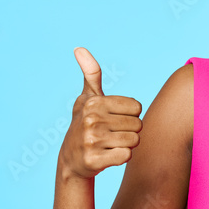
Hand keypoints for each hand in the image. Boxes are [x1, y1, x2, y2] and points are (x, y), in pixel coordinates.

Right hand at [59, 47, 143, 179]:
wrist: (71, 160)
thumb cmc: (84, 124)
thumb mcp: (87, 98)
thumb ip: (91, 74)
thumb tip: (79, 48)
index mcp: (94, 102)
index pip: (136, 107)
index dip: (130, 115)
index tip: (113, 119)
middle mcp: (91, 119)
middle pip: (137, 124)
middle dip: (129, 131)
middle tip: (111, 135)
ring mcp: (91, 141)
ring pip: (134, 141)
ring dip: (127, 145)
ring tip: (110, 145)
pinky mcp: (94, 160)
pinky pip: (127, 156)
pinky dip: (122, 157)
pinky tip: (108, 156)